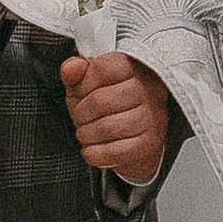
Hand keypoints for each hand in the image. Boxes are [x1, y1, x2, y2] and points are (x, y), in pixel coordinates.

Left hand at [63, 50, 173, 184]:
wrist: (135, 133)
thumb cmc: (108, 104)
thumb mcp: (87, 84)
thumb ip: (75, 72)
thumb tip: (70, 68)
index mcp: (133, 67)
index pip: (103, 68)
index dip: (83, 84)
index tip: (83, 94)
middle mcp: (148, 89)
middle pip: (100, 101)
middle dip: (81, 114)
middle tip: (82, 119)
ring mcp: (152, 117)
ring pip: (107, 127)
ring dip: (87, 135)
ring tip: (87, 133)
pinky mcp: (150, 143)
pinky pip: (116, 151)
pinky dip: (96, 154)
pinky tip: (94, 149)